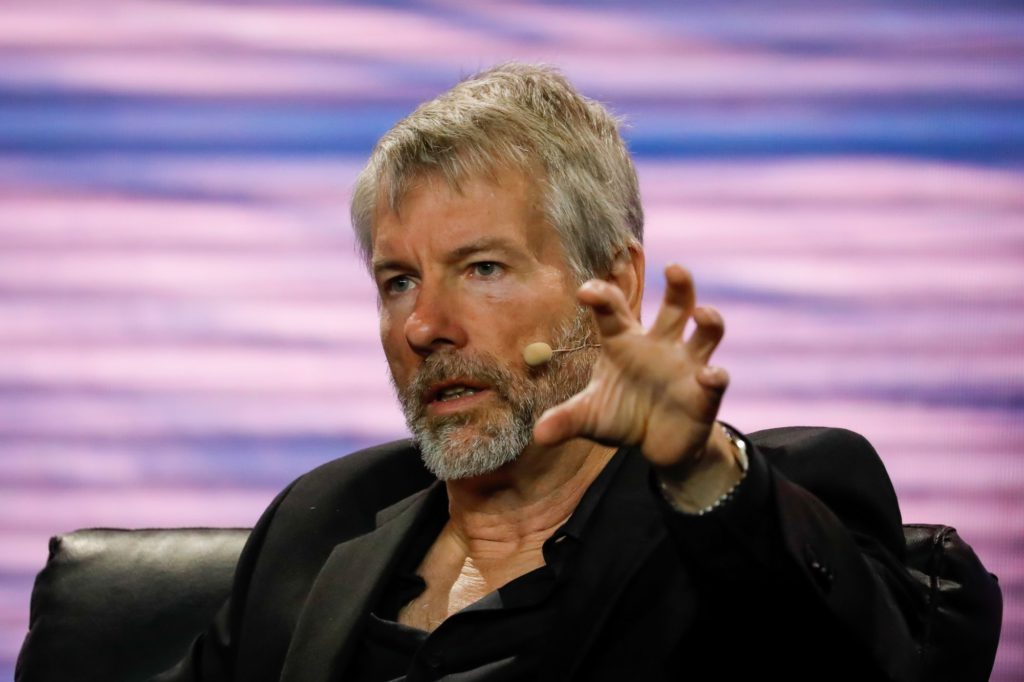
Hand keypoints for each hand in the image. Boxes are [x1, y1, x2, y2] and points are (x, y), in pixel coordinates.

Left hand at [534, 264, 740, 505]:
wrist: (657, 445)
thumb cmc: (622, 416)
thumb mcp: (591, 417)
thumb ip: (567, 420)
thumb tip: (538, 434)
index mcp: (624, 342)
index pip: (614, 311)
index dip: (602, 296)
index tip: (586, 291)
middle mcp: (660, 344)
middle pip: (675, 306)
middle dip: (679, 285)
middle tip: (672, 267)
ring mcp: (687, 365)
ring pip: (706, 331)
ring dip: (709, 319)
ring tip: (703, 313)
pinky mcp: (705, 393)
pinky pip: (715, 379)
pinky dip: (714, 377)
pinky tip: (708, 376)